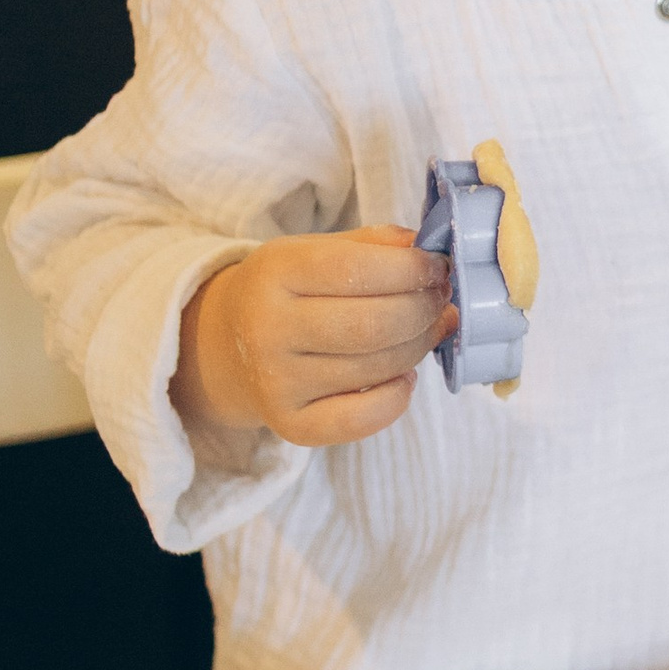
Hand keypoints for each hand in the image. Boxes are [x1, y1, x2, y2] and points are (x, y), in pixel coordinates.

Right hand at [173, 228, 450, 453]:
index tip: (438, 267)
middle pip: (373, 325)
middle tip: (442, 300)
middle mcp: (267, 328)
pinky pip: (361, 419)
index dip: (412, 269)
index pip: (356, 269)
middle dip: (425, 310)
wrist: (226, 346)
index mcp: (275, 272)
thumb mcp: (317, 250)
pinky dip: (397, 398)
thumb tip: (431, 251)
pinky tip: (404, 376)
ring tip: (430, 329)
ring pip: (376, 368)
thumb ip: (375, 245)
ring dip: (420, 347)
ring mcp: (276, 382)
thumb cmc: (289, 290)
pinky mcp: (289, 425)